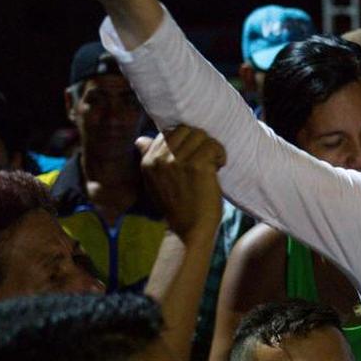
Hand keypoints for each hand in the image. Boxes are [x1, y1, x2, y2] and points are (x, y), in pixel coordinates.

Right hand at [137, 126, 225, 243]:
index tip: (193, 156)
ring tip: (213, 164)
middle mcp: (160, 159)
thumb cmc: (177, 206)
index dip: (185, 141)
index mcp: (148, 160)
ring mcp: (178, 161)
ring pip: (201, 135)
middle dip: (199, 142)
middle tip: (205, 159)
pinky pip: (213, 146)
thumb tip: (140, 140)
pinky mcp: (197, 166)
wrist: (189, 230)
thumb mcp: (154, 182)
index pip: (168, 131)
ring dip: (211, 148)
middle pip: (186, 129)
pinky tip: (219, 167)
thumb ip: (150, 158)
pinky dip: (220, 155)